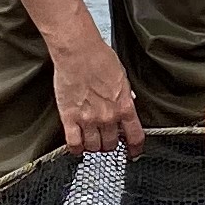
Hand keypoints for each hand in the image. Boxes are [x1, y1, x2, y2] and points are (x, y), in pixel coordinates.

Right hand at [51, 27, 147, 156]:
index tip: (133, 152)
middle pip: (111, 145)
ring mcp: (88, 119)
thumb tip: (128, 104)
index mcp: (124, 106)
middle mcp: (108, 117)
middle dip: (109, 144)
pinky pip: (74, 144)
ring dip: (93, 146)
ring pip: (94, 147)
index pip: (135, 137)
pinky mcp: (69, 118)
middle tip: (106, 139)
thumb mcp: (122, 78)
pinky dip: (76, 149)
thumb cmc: (99, 58)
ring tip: (91, 139)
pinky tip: (77, 146)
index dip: (135, 148)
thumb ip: (125, 96)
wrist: (78, 51)